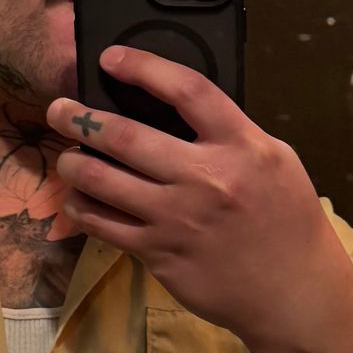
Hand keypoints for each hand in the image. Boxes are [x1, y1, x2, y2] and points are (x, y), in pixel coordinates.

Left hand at [47, 45, 348, 352]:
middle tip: (59, 109)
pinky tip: (76, 200)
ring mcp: (178, 219)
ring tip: (66, 157)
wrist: (293, 293)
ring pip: (104, 182)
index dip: (143, 67)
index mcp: (242, 146)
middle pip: (127, 136)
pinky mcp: (159, 254)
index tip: (110, 58)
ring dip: (74, 164)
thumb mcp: (275, 162)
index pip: (187, 90)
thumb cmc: (288, 222)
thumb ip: (230, 134)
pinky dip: (82, 208)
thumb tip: (175, 111)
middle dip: (82, 118)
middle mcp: (206, 178)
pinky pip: (105, 226)